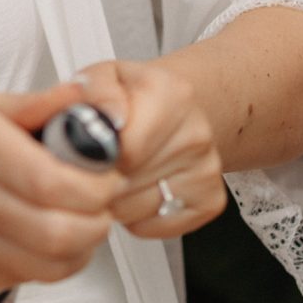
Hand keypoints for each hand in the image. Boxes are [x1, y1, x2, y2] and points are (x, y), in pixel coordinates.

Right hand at [0, 79, 131, 293]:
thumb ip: (39, 104)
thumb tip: (87, 96)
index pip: (60, 185)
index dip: (99, 190)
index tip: (107, 181)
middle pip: (61, 234)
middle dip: (98, 225)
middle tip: (102, 209)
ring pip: (47, 266)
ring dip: (79, 252)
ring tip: (81, 229)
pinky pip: (21, 279)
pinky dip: (46, 266)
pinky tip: (46, 244)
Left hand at [67, 58, 226, 240]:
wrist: (174, 109)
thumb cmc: (135, 96)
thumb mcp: (104, 76)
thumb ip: (94, 91)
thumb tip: (106, 119)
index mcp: (173, 95)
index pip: (127, 149)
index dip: (96, 155)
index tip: (91, 147)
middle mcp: (197, 133)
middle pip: (127, 182)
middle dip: (102, 177)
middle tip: (101, 160)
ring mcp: (208, 170)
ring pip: (135, 210)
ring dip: (116, 199)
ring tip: (118, 172)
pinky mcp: (211, 201)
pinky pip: (155, 227)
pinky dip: (137, 218)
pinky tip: (137, 191)